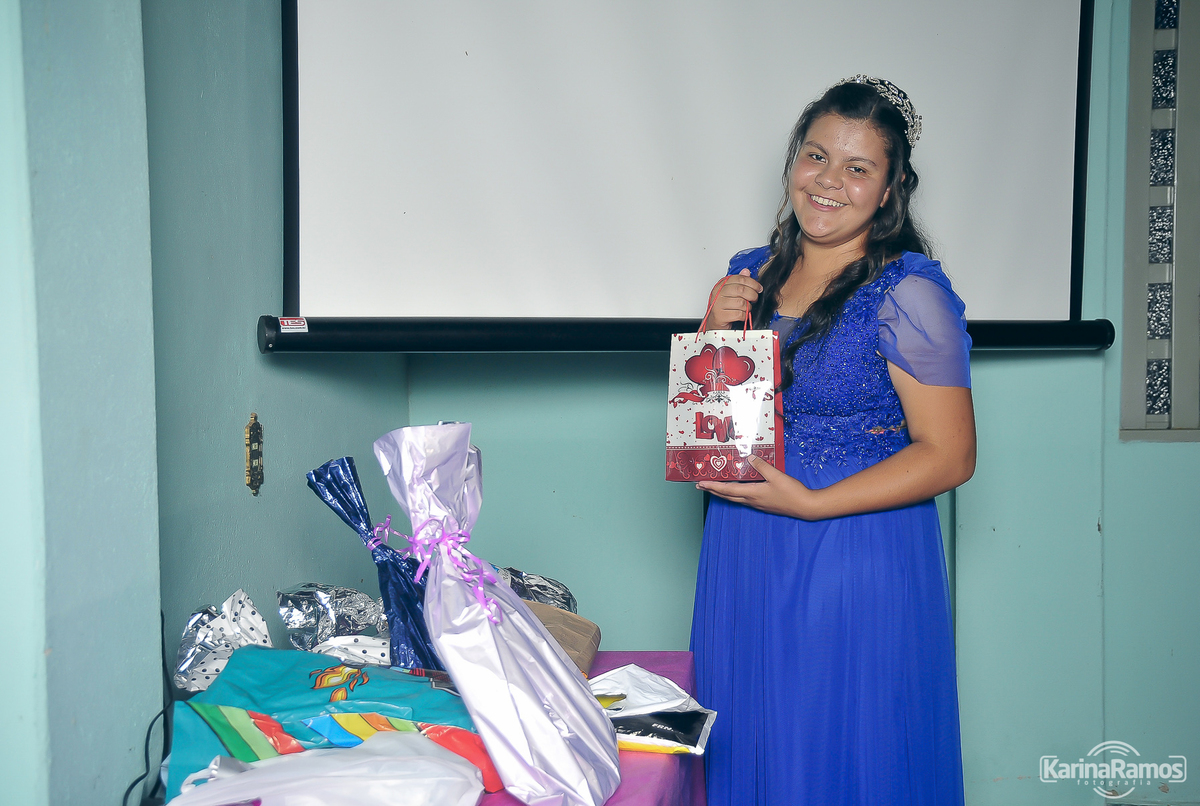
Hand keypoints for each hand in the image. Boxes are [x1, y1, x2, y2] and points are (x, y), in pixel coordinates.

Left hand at [696, 455, 823, 519]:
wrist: (805, 507)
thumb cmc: (792, 492)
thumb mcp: (776, 476)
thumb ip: (762, 466)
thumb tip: (748, 458)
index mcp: (752, 493)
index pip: (727, 490)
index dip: (713, 486)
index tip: (700, 483)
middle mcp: (752, 500)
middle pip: (727, 496)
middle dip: (713, 491)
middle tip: (701, 486)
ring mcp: (758, 504)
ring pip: (735, 498)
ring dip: (723, 493)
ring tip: (714, 487)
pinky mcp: (764, 504)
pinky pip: (744, 498)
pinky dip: (735, 493)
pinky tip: (737, 489)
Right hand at [704, 269, 762, 329]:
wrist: (715, 323)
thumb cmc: (724, 307)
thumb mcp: (731, 293)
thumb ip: (739, 282)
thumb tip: (746, 271)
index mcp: (721, 285)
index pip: (739, 279)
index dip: (752, 283)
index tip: (758, 288)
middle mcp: (718, 293)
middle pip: (741, 290)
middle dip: (752, 295)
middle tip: (755, 298)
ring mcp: (718, 304)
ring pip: (741, 303)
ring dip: (748, 307)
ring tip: (746, 308)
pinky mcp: (720, 315)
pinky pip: (739, 314)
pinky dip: (744, 316)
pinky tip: (742, 315)